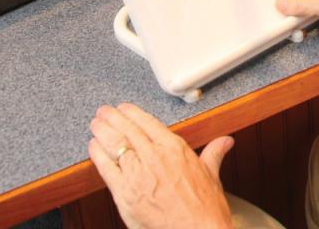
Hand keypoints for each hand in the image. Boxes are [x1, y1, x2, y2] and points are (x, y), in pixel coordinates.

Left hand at [88, 102, 233, 228]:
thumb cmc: (206, 210)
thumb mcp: (211, 176)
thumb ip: (213, 154)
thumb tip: (224, 142)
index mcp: (175, 149)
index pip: (147, 122)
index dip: (132, 113)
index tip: (124, 109)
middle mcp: (154, 157)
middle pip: (127, 130)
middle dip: (112, 118)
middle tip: (104, 112)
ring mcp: (138, 174)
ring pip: (115, 144)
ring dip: (102, 131)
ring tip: (96, 124)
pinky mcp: (125, 193)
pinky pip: (106, 168)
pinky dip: (98, 154)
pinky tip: (93, 146)